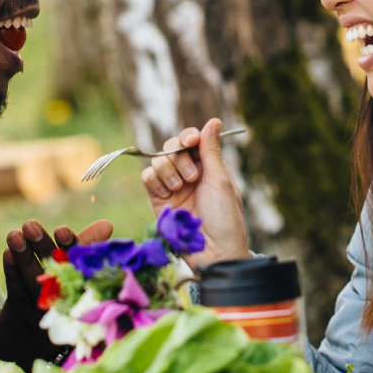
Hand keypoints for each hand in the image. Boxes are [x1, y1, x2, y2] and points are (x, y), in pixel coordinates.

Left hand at [0, 219, 112, 364]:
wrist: (33, 337)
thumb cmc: (59, 291)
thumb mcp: (73, 270)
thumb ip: (84, 246)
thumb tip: (107, 224)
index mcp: (82, 286)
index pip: (78, 265)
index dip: (70, 247)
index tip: (61, 230)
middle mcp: (65, 299)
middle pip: (54, 271)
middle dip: (43, 247)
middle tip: (30, 225)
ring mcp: (42, 308)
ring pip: (33, 281)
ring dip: (23, 257)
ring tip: (14, 234)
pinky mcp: (21, 313)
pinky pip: (18, 292)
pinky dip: (12, 273)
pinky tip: (7, 254)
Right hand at [141, 118, 247, 266]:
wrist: (212, 251)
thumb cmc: (224, 217)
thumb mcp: (220, 180)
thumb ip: (211, 150)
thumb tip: (214, 121)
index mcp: (208, 166)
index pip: (191, 140)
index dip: (188, 137)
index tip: (191, 141)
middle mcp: (189, 173)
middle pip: (171, 147)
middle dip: (178, 158)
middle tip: (192, 178)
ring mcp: (173, 186)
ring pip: (157, 161)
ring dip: (168, 171)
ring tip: (180, 189)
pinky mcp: (158, 199)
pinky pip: (147, 177)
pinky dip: (155, 181)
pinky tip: (168, 194)